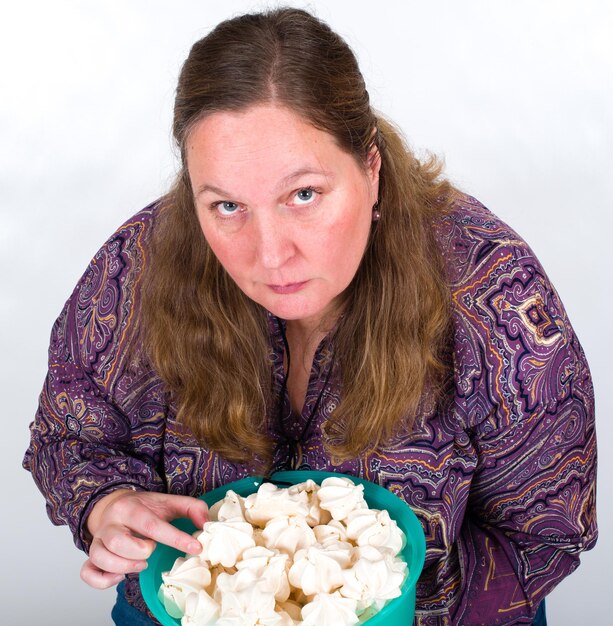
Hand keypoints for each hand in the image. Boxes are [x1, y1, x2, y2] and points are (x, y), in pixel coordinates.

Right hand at [80, 489, 207, 588]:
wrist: (115, 504)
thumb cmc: (145, 508)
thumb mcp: (169, 502)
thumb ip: (191, 508)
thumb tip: (206, 523)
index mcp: (131, 508)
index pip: (152, 525)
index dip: (175, 539)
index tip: (195, 548)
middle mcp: (111, 523)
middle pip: (118, 542)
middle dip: (140, 551)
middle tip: (151, 550)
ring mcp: (98, 540)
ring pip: (101, 557)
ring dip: (125, 566)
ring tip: (141, 563)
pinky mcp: (92, 555)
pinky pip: (88, 572)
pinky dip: (104, 580)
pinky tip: (121, 575)